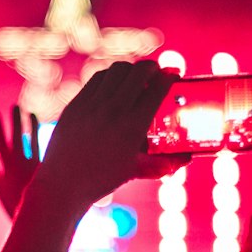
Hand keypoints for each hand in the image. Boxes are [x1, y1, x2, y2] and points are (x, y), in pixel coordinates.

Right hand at [0, 106, 40, 218]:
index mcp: (6, 170)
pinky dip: (46, 143)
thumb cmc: (16, 207)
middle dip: (14, 121)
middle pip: (16, 138)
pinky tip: (51, 132)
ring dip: (31, 127)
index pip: (0, 143)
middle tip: (15, 105)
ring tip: (31, 112)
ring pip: (32, 142)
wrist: (36, 223)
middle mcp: (20, 166)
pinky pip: (47, 153)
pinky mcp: (47, 172)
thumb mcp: (0, 190)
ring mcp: (34, 168)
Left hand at [27, 61, 188, 212]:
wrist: (63, 184)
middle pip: (139, 71)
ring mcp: (92, 105)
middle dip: (153, 67)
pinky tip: (114, 82)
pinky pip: (97, 79)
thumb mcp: (136, 170)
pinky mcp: (76, 104)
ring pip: (118, 70)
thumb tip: (187, 159)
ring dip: (131, 69)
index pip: (158, 89)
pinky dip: (110, 76)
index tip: (174, 75)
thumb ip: (164, 163)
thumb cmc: (102, 180)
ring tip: (135, 76)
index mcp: (133, 127)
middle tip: (157, 71)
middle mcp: (114, 111)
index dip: (169, 77)